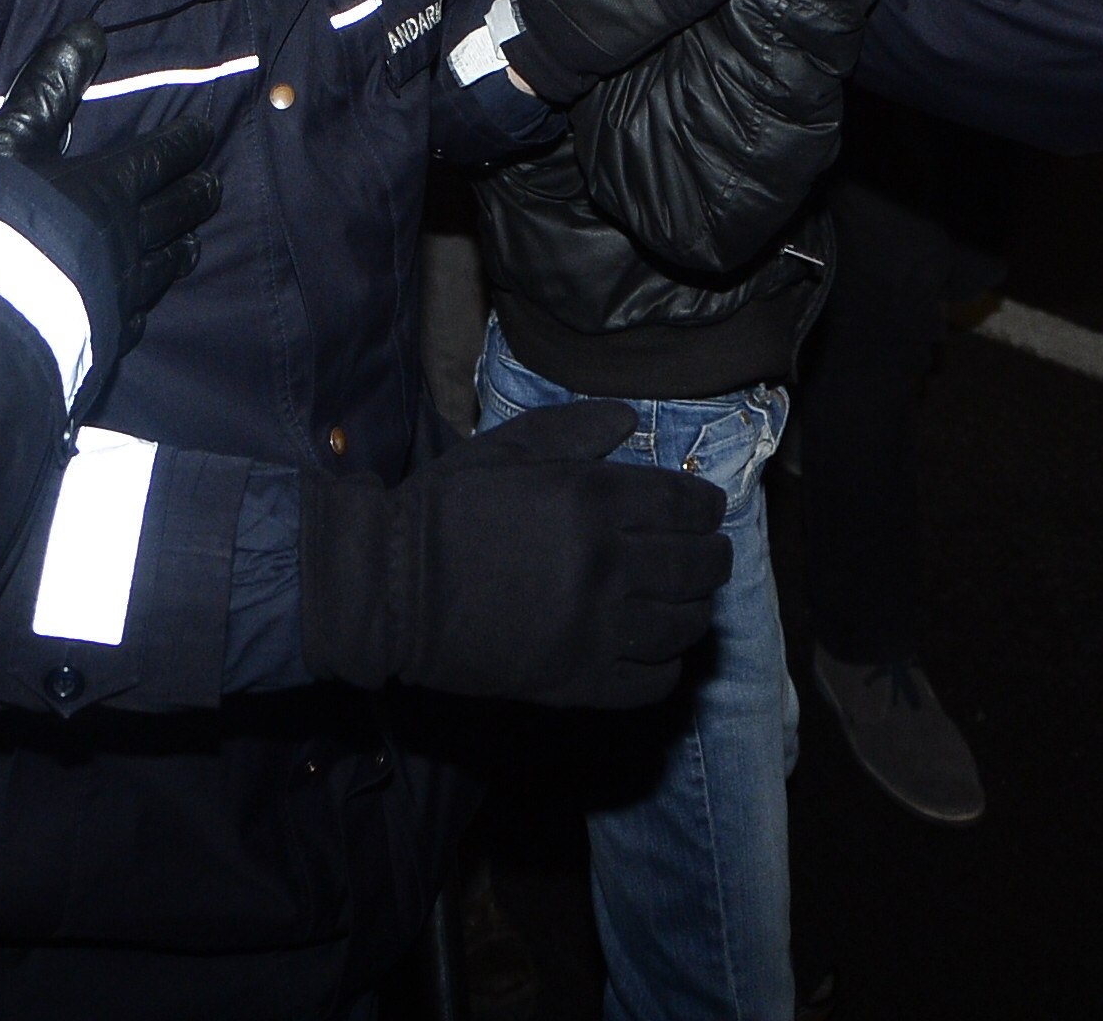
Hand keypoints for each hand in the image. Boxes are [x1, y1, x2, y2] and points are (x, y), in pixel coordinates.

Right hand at [0, 23, 224, 395]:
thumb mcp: (14, 138)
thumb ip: (50, 87)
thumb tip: (90, 31)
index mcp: (110, 187)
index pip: (160, 158)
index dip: (183, 143)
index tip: (204, 133)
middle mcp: (128, 236)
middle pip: (175, 211)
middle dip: (197, 194)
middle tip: (215, 186)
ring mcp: (122, 288)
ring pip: (164, 264)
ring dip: (181, 248)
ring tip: (192, 245)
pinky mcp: (107, 332)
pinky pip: (137, 312)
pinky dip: (145, 299)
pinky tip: (145, 302)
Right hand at [297, 401, 731, 706]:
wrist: (391, 590)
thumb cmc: (447, 509)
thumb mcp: (506, 449)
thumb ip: (575, 430)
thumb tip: (630, 421)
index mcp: (594, 499)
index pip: (690, 506)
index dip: (706, 507)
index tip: (701, 512)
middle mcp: (609, 564)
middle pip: (701, 566)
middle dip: (711, 557)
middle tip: (702, 556)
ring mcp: (597, 629)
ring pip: (686, 625)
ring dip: (694, 610)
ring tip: (680, 602)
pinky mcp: (579, 681)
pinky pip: (654, 681)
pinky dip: (665, 665)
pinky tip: (651, 649)